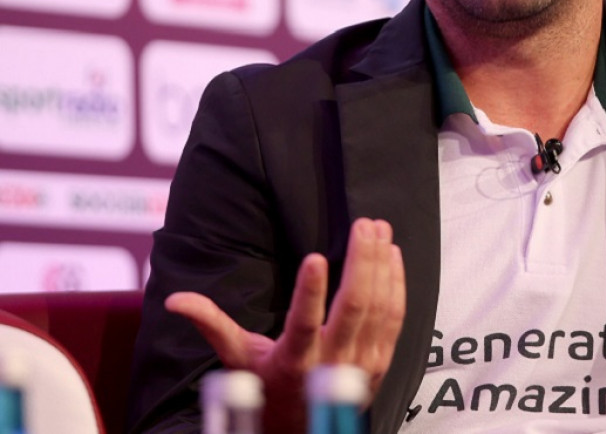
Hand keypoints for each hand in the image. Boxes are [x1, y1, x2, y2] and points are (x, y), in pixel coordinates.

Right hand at [167, 218, 405, 433]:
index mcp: (294, 361)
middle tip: (364, 224)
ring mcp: (362, 363)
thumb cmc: (268, 389)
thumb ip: (212, 325)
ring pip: (379, 308)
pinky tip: (393, 256)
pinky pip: (394, 318)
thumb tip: (176, 300)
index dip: (311, 292)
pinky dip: (396, 284)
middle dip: (362, 262)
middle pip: (354, 307)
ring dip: (381, 265)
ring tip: (379, 229)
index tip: (314, 257)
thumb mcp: (238, 360)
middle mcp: (332, 363)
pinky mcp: (382, 360)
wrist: (304, 429)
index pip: (304, 324)